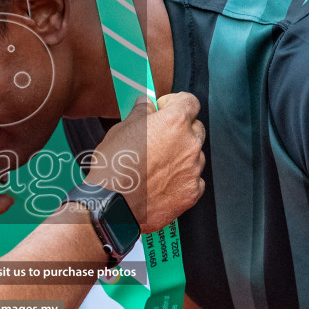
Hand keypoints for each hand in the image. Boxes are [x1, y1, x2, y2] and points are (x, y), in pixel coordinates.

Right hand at [85, 92, 204, 232]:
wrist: (112, 206)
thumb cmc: (113, 166)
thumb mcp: (121, 129)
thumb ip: (141, 112)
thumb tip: (147, 104)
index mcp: (174, 122)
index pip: (189, 102)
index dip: (175, 103)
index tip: (164, 109)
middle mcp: (189, 144)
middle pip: (196, 128)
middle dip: (181, 130)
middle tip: (160, 138)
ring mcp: (193, 170)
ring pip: (195, 156)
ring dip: (182, 156)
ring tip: (158, 165)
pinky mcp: (191, 193)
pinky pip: (194, 180)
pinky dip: (182, 179)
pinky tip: (163, 182)